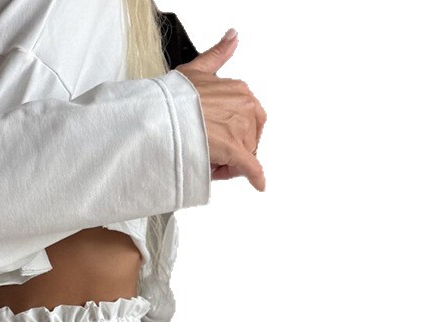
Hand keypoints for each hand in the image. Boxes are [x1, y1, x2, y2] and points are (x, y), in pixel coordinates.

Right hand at [175, 30, 267, 190]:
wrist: (162, 116)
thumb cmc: (174, 97)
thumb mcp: (198, 69)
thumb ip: (218, 54)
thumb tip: (233, 38)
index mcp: (239, 91)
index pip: (248, 118)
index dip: (233, 133)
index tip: (218, 140)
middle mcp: (245, 108)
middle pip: (247, 138)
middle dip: (232, 150)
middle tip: (209, 155)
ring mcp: (240, 130)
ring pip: (243, 155)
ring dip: (228, 163)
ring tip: (205, 161)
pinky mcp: (236, 152)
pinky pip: (251, 168)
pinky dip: (255, 177)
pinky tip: (258, 184)